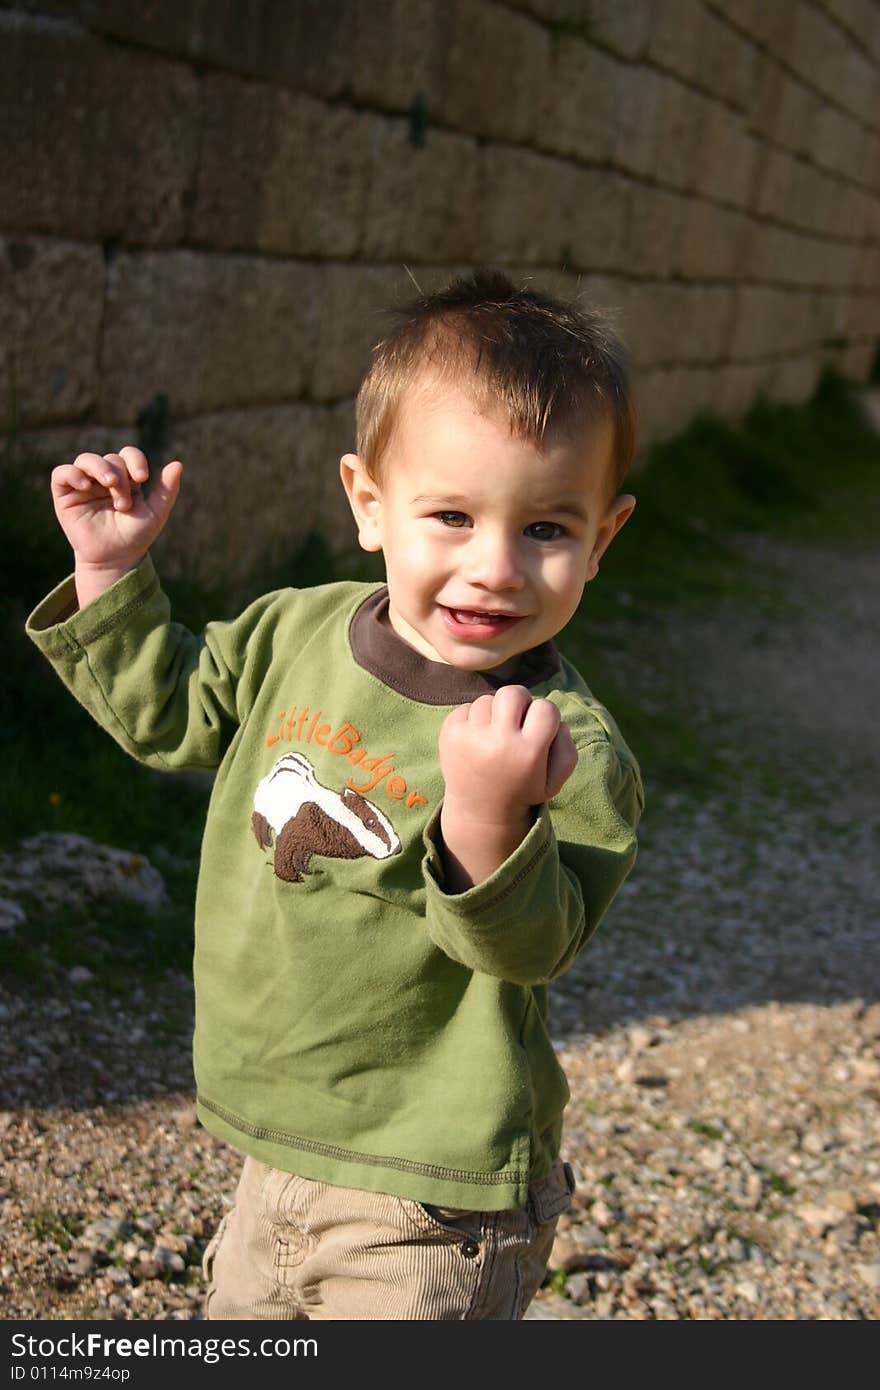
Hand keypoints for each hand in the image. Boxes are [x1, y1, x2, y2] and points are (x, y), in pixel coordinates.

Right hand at [50, 446, 181, 606]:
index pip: (128, 455)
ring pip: (86, 460)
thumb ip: (166, 489)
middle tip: (124, 503)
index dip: (135, 460)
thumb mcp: (155, 513)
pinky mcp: (64, 495)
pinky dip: (73, 474)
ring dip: (100, 468)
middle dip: (120, 477)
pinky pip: (62, 474)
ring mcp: (84, 485)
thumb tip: (178, 463)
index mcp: (126, 479)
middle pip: (110, 459)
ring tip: (110, 485)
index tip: (142, 478)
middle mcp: (103, 478)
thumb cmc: (135, 536)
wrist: (114, 559)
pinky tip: (85, 485)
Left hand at [438, 685, 577, 889]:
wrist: (479, 811)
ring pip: (488, 699)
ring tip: (494, 736)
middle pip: (513, 692)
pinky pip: (466, 706)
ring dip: (495, 712)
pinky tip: (477, 739)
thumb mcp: (554, 782)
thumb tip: (558, 722)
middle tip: (516, 722)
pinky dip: (474, 718)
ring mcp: (470, 736)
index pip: (546, 708)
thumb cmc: (522, 790)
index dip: (546, 715)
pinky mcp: (449, 733)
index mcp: (527, 753)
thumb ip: (567, 749)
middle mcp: (498, 742)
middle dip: (520, 703)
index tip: (539, 730)